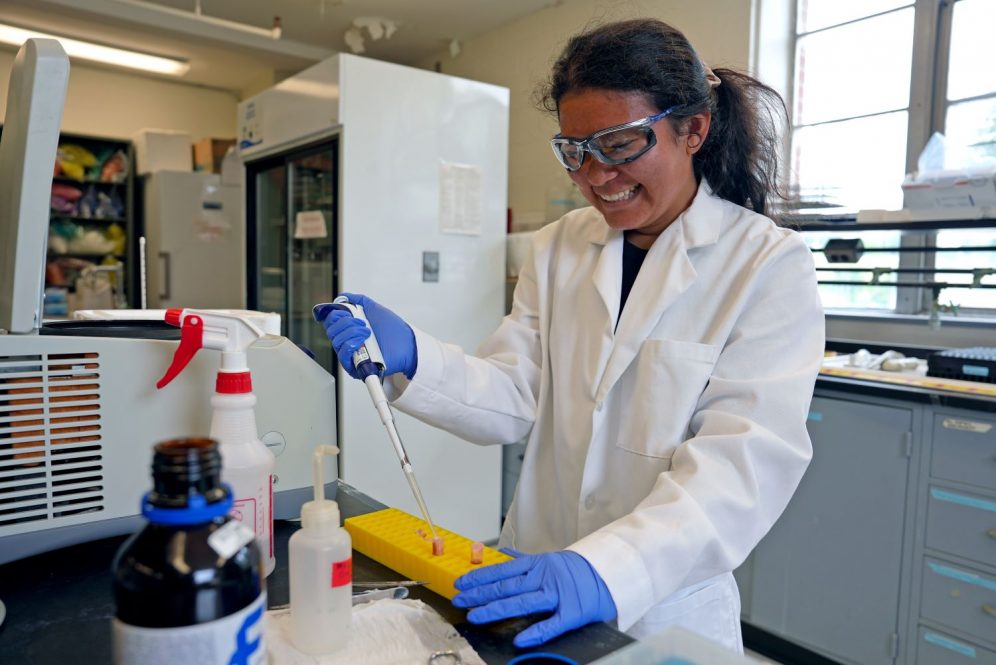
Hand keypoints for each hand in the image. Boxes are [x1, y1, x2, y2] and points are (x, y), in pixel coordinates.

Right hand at [313, 293, 416, 379]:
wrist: (406, 344)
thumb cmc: (393, 330)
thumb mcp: (374, 309)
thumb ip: (358, 301)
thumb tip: (343, 296)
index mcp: (349, 329)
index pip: (331, 322)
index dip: (336, 315)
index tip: (348, 312)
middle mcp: (348, 342)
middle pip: (331, 331)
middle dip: (345, 322)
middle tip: (363, 323)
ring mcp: (352, 355)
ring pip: (336, 341)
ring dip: (351, 332)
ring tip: (367, 332)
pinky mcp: (355, 367)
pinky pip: (343, 356)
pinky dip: (350, 344)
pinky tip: (363, 340)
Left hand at [452, 549, 616, 647]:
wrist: (609, 574)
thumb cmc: (576, 569)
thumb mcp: (548, 559)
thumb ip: (523, 560)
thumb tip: (502, 554)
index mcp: (536, 564)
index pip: (501, 571)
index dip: (479, 578)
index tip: (460, 585)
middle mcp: (544, 577)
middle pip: (506, 587)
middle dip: (479, 595)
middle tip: (459, 602)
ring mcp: (557, 594)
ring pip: (522, 603)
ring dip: (497, 609)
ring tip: (476, 617)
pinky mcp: (572, 612)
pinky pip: (552, 624)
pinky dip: (536, 632)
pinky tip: (520, 640)